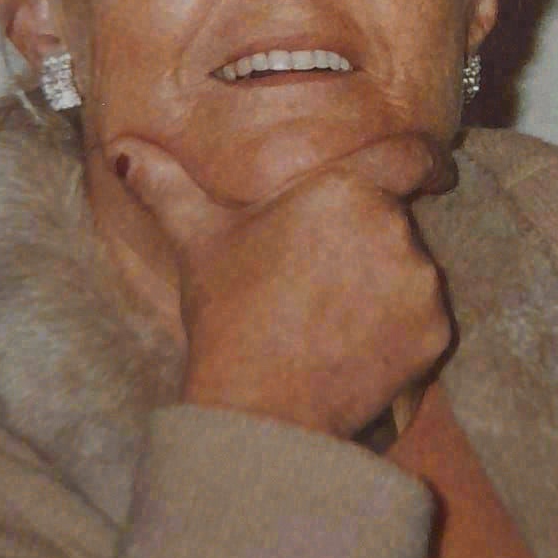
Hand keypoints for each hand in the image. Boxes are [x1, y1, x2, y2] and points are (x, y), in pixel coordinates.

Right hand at [110, 132, 455, 438]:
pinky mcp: (435, 334)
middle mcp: (394, 227)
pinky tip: (353, 350)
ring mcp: (421, 283)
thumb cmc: (229, 316)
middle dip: (371, 243)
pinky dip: (402, 334)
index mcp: (346, 189)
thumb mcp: (197, 241)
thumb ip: (168, 186)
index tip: (435, 169)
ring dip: (387, 288)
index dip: (426, 160)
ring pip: (413, 273)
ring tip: (330, 322)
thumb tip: (122, 149)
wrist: (262, 407)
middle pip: (398, 223)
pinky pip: (425, 322)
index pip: (411, 156)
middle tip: (323, 282)